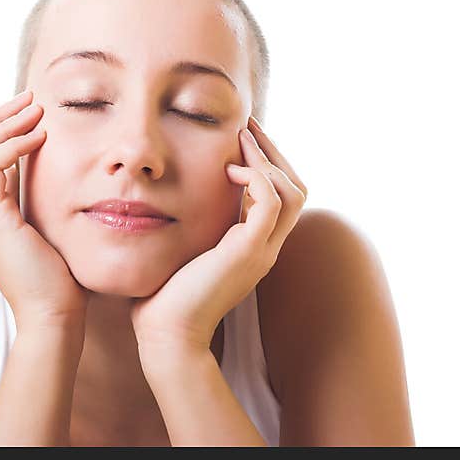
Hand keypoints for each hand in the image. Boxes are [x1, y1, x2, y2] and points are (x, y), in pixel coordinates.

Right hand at [0, 90, 88, 330]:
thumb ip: (20, 188)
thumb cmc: (51, 271)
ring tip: (38, 111)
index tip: (24, 110)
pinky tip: (43, 138)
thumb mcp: (31, 219)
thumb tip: (29, 152)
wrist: (52, 314)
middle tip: (30, 99)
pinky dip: (16, 143)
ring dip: (5, 122)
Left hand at [131, 116, 307, 353]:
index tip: (241, 137)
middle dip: (273, 152)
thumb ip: (188, 226)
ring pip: (293, 191)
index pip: (280, 196)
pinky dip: (255, 177)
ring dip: (267, 158)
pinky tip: (229, 170)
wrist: (165, 334)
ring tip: (241, 138)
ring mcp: (262, 251)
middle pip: (296, 188)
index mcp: (253, 247)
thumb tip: (168, 197)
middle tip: (247, 125)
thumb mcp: (181, 251)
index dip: (266, 163)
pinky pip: (271, 201)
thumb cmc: (162, 296)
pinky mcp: (249, 251)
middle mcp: (265, 248)